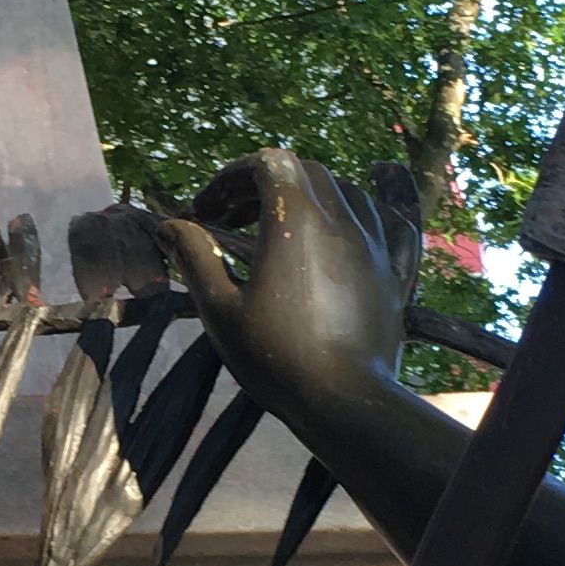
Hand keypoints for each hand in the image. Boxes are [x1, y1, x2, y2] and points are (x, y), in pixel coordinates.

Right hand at [156, 153, 420, 437]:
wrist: (344, 400)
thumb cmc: (275, 356)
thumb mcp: (220, 309)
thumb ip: (195, 258)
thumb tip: (170, 225)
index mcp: (296, 221)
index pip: (268, 164)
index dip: (233, 175)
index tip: (208, 207)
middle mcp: (340, 219)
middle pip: (304, 172)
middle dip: (265, 184)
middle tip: (233, 218)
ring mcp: (374, 243)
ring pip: (344, 191)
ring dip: (308, 197)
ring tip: (281, 227)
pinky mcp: (394, 270)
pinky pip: (383, 223)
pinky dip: (355, 217)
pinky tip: (340, 238)